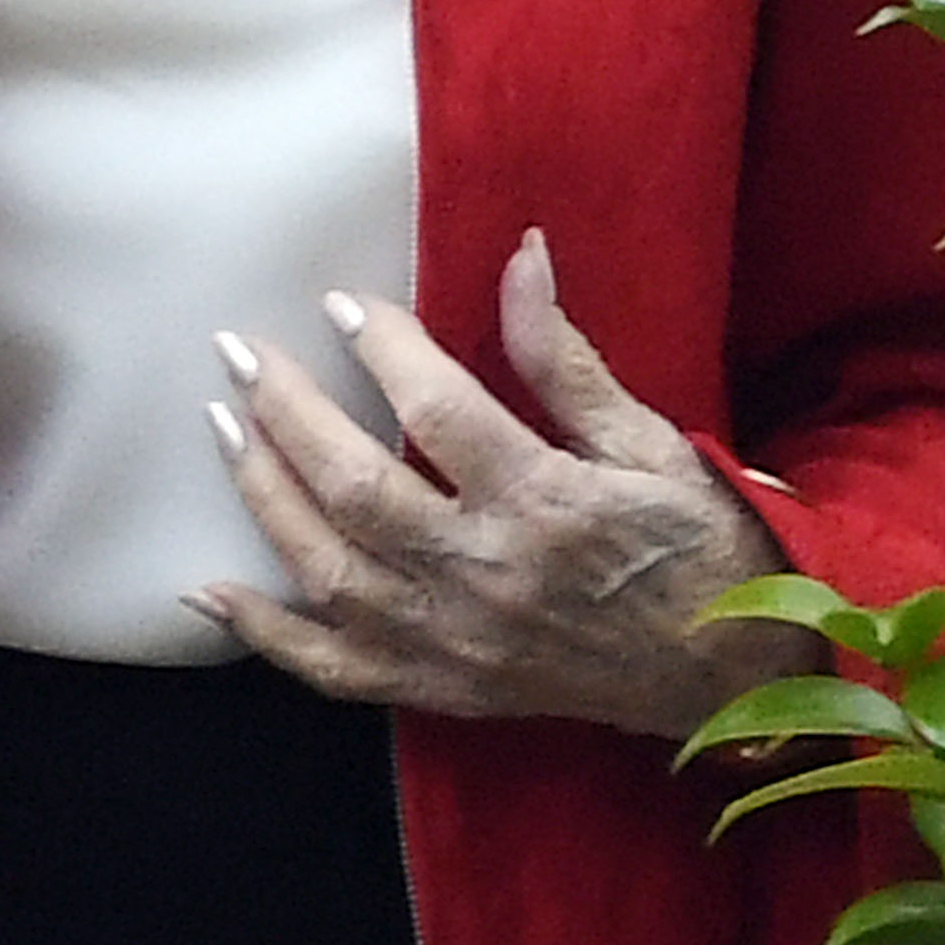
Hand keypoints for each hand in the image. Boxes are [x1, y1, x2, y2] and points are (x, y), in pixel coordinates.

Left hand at [193, 230, 797, 734]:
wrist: (734, 674)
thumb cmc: (696, 541)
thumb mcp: (647, 440)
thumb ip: (565, 358)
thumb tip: (521, 256)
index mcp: (548, 503)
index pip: (438, 412)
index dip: (381, 349)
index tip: (342, 304)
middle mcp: (490, 577)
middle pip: (357, 490)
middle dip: (285, 411)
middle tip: (238, 351)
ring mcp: (459, 643)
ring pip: (329, 572)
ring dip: (263, 495)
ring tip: (221, 425)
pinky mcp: (446, 688)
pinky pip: (336, 670)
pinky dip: (266, 635)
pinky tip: (209, 590)